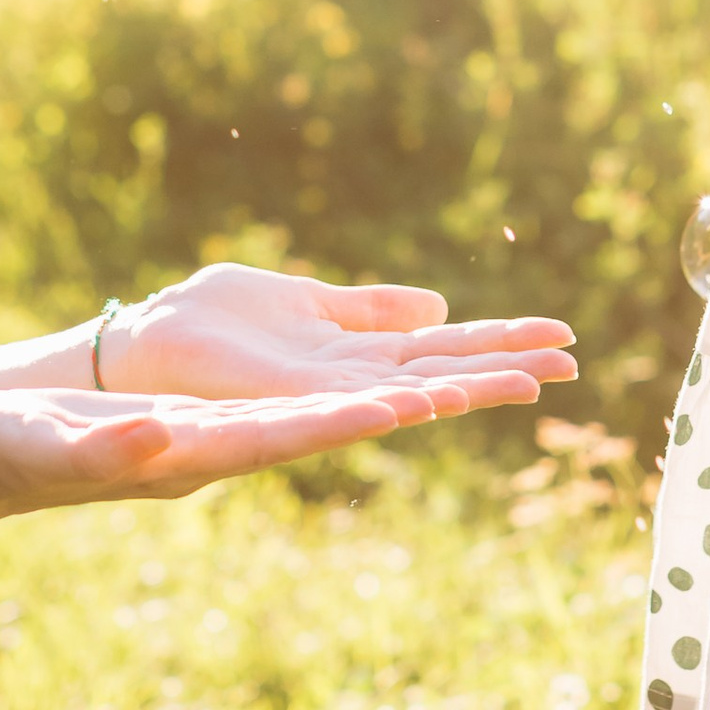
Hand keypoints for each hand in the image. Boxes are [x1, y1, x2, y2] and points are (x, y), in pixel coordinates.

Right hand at [0, 374, 525, 516]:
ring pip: (338, 412)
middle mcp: (232, 450)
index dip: (359, 418)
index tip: (422, 403)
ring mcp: (230, 436)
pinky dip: (362, 386)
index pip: (295, 437)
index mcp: (198, 453)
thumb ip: (105, 447)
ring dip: (412, 392)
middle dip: (424, 404)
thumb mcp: (51, 445)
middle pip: (344, 424)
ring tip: (492, 378)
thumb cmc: (9, 451)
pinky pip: (308, 401)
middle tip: (510, 384)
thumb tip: (159, 438)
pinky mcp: (218, 420)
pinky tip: (401, 374)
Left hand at [100, 260, 576, 406]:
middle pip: (439, 377)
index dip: (500, 343)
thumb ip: (367, 310)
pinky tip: (426, 400)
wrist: (137, 350)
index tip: (560, 339)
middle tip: (572, 365)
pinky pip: (337, 407)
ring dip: (462, 391)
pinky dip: (384, 405)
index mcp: (354, 355)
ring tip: (525, 385)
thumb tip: (437, 306)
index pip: (443, 350)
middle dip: (502, 370)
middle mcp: (345, 384)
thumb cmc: (208, 327)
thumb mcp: (304, 302)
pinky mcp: (273, 405)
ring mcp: (314, 399)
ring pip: (403, 398)